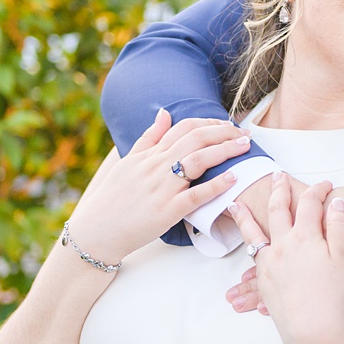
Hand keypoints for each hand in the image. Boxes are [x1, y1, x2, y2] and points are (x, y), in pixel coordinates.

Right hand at [65, 111, 250, 266]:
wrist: (97, 231)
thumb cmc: (114, 197)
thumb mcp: (128, 162)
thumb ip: (149, 138)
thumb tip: (165, 112)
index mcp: (149, 155)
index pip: (183, 128)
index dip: (209, 123)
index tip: (228, 125)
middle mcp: (156, 167)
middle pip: (195, 139)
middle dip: (224, 133)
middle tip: (245, 134)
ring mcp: (162, 188)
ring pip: (197, 160)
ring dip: (225, 151)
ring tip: (245, 147)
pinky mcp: (168, 211)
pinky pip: (195, 195)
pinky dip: (216, 185)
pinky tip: (234, 178)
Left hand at [240, 176, 343, 343]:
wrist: (312, 329)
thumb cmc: (333, 294)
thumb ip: (341, 225)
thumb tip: (336, 201)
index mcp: (305, 236)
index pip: (310, 203)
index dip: (318, 190)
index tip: (325, 184)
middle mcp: (283, 246)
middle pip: (277, 210)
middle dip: (279, 191)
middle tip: (277, 177)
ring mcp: (270, 264)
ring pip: (254, 234)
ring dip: (245, 217)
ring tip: (235, 205)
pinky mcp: (265, 283)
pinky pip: (252, 263)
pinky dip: (246, 252)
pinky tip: (245, 250)